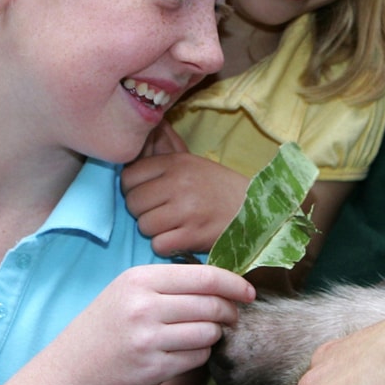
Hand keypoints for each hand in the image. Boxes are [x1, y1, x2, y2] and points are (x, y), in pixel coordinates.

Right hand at [41, 263, 253, 384]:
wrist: (68, 371)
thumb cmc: (104, 327)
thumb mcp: (128, 291)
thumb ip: (169, 283)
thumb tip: (220, 279)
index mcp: (140, 279)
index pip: (204, 276)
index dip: (233, 284)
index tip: (247, 291)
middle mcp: (143, 306)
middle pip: (211, 305)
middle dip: (229, 311)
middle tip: (231, 316)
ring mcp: (148, 339)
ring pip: (208, 333)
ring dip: (214, 335)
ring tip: (202, 335)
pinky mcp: (153, 369)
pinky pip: (197, 358)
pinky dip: (199, 355)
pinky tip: (185, 352)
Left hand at [122, 125, 248, 254]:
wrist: (256, 209)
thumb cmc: (219, 188)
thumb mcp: (193, 163)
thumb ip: (163, 157)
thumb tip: (142, 138)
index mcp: (176, 162)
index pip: (129, 177)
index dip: (133, 189)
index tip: (147, 195)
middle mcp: (178, 183)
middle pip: (133, 203)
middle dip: (143, 211)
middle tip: (161, 212)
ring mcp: (186, 210)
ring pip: (144, 226)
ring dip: (155, 230)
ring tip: (173, 225)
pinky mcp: (193, 235)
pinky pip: (159, 245)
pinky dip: (167, 246)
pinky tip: (180, 238)